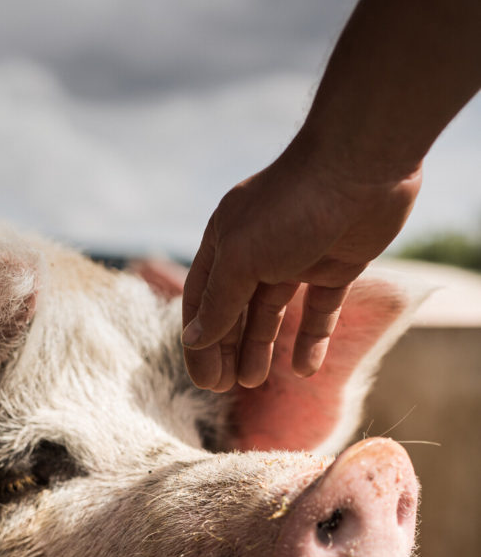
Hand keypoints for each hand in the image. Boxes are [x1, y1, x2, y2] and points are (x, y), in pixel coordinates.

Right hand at [182, 138, 421, 390]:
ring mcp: (297, 258)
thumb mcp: (242, 258)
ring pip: (271, 314)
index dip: (200, 343)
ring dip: (261, 348)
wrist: (363, 167)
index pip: (202, 302)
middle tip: (228, 389)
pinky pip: (319, 310)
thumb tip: (193, 340)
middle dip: (227, 350)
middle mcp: (257, 250)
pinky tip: (305, 369)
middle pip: (234, 311)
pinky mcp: (336, 264)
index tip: (206, 382)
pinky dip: (311, 340)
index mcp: (225, 243)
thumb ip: (218, 303)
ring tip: (255, 382)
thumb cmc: (293, 206)